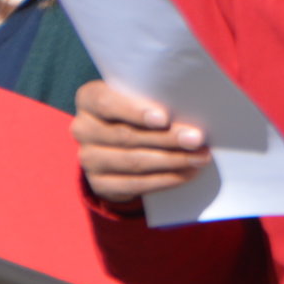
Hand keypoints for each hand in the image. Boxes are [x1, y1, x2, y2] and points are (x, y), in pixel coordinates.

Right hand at [74, 81, 210, 203]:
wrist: (120, 146)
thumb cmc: (139, 112)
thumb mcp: (142, 100)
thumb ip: (156, 99)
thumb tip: (191, 111)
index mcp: (88, 99)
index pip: (106, 102)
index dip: (135, 111)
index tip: (164, 118)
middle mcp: (83, 128)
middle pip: (126, 135)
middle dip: (167, 138)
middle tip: (197, 139)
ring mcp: (88, 159)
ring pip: (133, 161)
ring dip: (172, 160)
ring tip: (200, 157)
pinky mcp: (99, 184)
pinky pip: (135, 184)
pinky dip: (165, 179)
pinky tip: (187, 173)